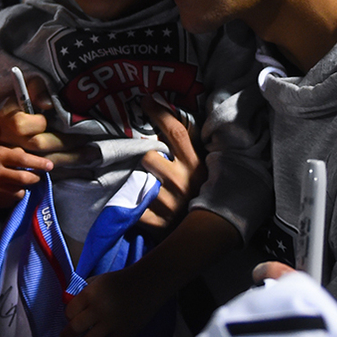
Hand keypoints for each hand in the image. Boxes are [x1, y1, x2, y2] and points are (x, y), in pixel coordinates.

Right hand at [0, 145, 52, 206]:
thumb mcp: (1, 151)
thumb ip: (18, 154)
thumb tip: (38, 162)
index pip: (23, 159)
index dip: (39, 163)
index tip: (50, 165)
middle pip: (24, 178)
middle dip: (35, 177)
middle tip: (37, 176)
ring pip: (20, 191)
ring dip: (24, 188)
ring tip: (18, 183)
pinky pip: (13, 200)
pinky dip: (15, 195)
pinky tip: (9, 190)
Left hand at [62, 264, 165, 336]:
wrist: (148, 284)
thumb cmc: (120, 281)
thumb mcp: (98, 280)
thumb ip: (83, 291)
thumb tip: (68, 303)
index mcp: (91, 293)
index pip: (71, 310)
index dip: (67, 316)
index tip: (68, 319)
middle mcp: (100, 309)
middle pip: (77, 327)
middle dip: (67, 334)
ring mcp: (113, 323)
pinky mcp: (125, 333)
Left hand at [138, 94, 203, 232]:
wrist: (205, 236)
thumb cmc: (199, 195)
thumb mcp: (198, 170)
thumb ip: (186, 148)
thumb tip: (166, 116)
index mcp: (196, 165)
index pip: (176, 132)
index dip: (159, 113)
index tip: (144, 100)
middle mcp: (183, 182)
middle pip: (149, 156)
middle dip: (144, 158)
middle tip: (145, 165)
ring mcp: (169, 203)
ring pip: (138, 179)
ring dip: (136, 180)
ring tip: (141, 185)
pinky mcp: (156, 222)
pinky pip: (132, 204)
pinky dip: (130, 204)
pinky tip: (135, 203)